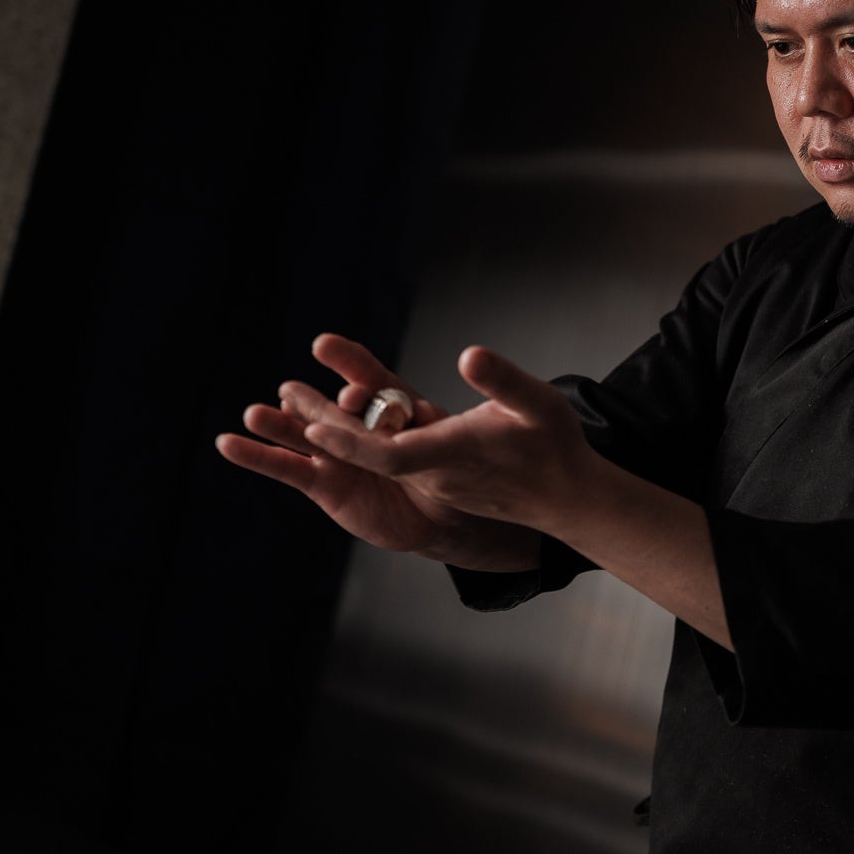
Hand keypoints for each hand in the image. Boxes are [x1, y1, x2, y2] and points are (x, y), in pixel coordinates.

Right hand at [216, 334, 529, 566]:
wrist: (447, 517)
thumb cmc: (458, 472)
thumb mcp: (462, 443)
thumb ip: (448, 419)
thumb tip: (466, 371)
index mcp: (396, 407)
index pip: (373, 381)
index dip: (351, 368)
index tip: (328, 348)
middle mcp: (361, 424)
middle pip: (333, 407)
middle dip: (314, 401)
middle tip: (293, 391)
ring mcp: (338, 452)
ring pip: (303, 434)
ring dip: (279, 424)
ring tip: (257, 413)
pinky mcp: (323, 482)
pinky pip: (286, 468)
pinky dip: (257, 455)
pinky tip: (227, 443)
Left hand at [298, 344, 599, 533]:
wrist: (567, 498)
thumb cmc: (555, 447)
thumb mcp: (538, 403)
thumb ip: (503, 381)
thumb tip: (468, 355)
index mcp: (454, 454)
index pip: (389, 453)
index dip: (349, 440)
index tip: (313, 427)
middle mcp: (435, 473)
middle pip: (369, 452)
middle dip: (326, 426)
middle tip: (285, 398)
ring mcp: (434, 479)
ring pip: (375, 453)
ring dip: (336, 428)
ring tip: (295, 400)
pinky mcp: (437, 478)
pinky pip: (391, 455)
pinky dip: (362, 435)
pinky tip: (341, 411)